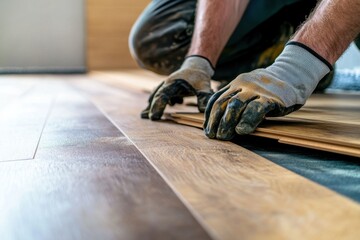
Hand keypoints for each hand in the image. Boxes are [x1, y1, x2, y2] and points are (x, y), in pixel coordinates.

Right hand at [141, 56, 213, 119]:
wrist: (197, 66)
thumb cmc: (200, 77)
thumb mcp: (204, 86)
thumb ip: (204, 97)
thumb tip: (204, 111)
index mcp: (173, 82)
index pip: (162, 95)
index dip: (158, 106)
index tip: (154, 117)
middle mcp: (167, 83)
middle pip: (157, 95)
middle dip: (152, 106)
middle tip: (149, 118)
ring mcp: (167, 86)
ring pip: (158, 95)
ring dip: (153, 104)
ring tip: (145, 114)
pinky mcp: (170, 89)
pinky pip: (162, 95)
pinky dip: (160, 102)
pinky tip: (163, 110)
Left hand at [204, 42, 331, 139]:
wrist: (292, 75)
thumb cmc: (266, 90)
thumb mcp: (248, 90)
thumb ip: (236, 100)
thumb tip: (219, 122)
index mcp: (235, 83)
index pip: (216, 99)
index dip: (209, 116)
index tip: (207, 129)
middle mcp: (243, 85)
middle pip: (223, 103)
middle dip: (216, 121)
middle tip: (214, 136)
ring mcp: (256, 90)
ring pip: (235, 105)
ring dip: (227, 122)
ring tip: (224, 136)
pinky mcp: (271, 98)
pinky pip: (256, 110)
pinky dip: (247, 121)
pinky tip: (241, 131)